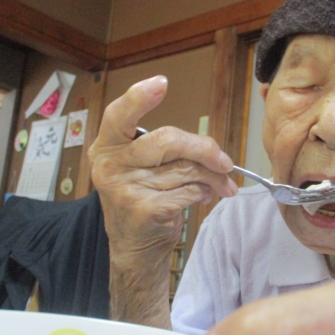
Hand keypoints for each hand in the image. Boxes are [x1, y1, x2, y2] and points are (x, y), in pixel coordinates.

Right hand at [88, 76, 237, 324]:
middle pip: (167, 140)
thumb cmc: (145, 202)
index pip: (118, 115)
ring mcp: (125, 189)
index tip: (161, 83)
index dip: (139, 98)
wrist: (135, 251)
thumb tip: (211, 151)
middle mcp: (111, 165)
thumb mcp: (145, 172)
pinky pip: (189, 191)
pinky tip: (203, 197)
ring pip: (185, 169)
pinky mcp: (143, 209)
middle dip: (204, 149)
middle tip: (225, 162)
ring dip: (212, 177)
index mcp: (108, 148)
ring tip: (220, 185)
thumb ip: (169, 153)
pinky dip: (204, 193)